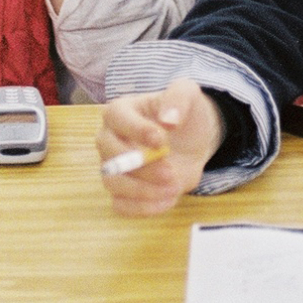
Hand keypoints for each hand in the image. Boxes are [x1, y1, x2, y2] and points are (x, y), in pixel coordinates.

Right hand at [96, 79, 224, 216]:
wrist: (193, 141)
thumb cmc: (184, 114)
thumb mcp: (188, 94)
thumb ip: (178, 98)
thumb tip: (168, 120)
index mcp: (120, 112)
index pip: (117, 119)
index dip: (136, 131)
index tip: (161, 140)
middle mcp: (109, 139)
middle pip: (111, 156)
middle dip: (142, 167)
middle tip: (170, 171)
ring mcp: (113, 167)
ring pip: (113, 183)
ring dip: (143, 191)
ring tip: (174, 187)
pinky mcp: (124, 191)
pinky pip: (121, 205)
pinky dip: (143, 208)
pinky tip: (168, 200)